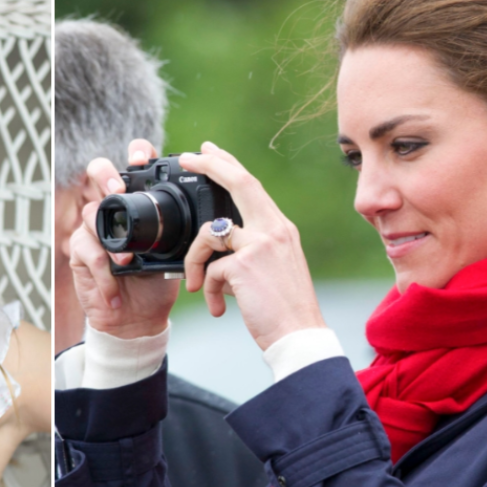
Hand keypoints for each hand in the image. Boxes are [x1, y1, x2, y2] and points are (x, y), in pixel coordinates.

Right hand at [68, 140, 179, 338]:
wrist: (138, 320)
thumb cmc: (158, 284)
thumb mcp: (178, 256)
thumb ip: (186, 234)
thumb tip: (210, 218)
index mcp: (139, 203)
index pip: (135, 165)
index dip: (136, 153)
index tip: (143, 160)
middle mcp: (114, 209)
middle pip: (98, 171)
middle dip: (106, 174)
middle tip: (117, 188)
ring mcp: (93, 229)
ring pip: (90, 213)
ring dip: (111, 241)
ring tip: (126, 263)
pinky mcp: (80, 252)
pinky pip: (87, 252)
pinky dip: (104, 274)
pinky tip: (115, 290)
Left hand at [180, 141, 325, 349]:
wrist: (298, 336)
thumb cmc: (283, 309)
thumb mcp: (272, 268)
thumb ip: (251, 250)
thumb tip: (220, 248)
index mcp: (280, 229)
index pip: (252, 186)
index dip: (229, 165)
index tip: (210, 150)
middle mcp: (274, 230)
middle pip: (239, 182)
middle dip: (210, 164)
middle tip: (187, 157)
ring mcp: (260, 244)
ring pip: (209, 233)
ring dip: (195, 261)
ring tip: (198, 285)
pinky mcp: (244, 265)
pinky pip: (210, 270)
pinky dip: (209, 290)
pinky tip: (219, 307)